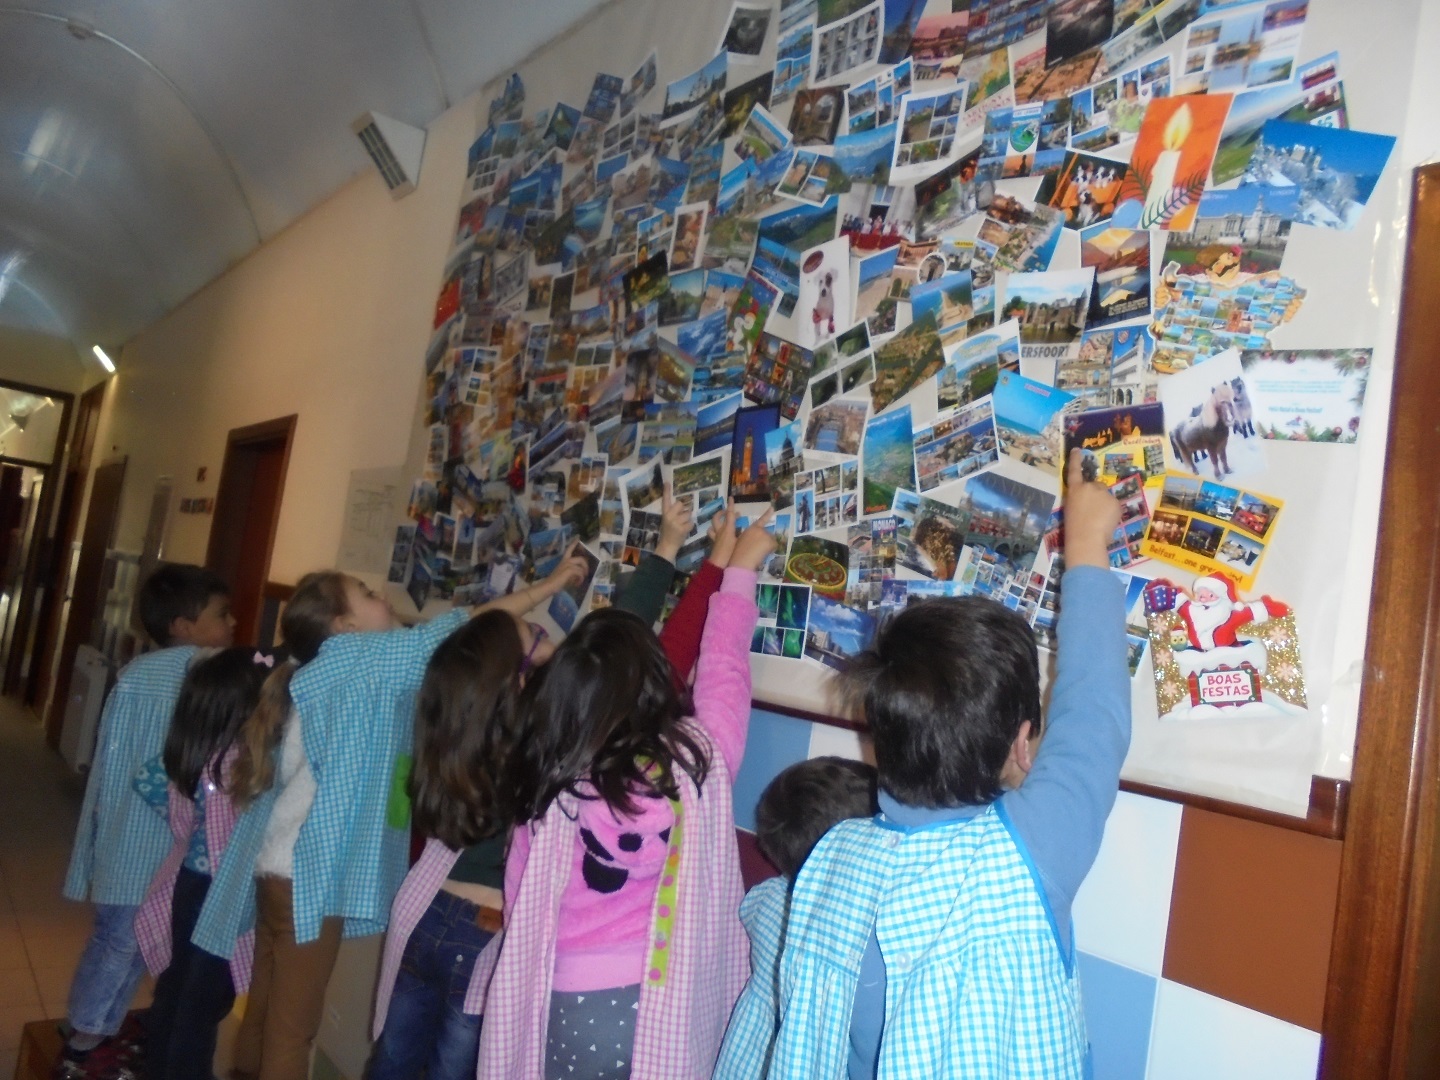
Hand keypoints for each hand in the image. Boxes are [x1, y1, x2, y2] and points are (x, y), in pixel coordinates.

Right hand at [542, 546, 589, 594]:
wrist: (549, 585)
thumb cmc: (555, 582)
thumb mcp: (564, 574)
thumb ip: (570, 572)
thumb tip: (578, 574)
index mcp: (563, 560)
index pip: (569, 549)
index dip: (574, 543)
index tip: (578, 536)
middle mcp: (566, 561)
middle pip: (581, 559)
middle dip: (586, 566)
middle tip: (586, 574)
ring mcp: (568, 565)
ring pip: (581, 567)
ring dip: (583, 575)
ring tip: (581, 581)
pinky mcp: (570, 570)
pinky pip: (580, 573)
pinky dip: (581, 579)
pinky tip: (578, 583)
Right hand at [655, 490, 692, 561]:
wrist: (667, 545)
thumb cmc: (669, 532)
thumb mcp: (667, 520)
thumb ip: (673, 513)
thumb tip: (683, 505)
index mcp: (665, 513)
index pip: (665, 500)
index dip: (666, 491)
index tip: (667, 482)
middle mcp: (669, 516)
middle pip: (681, 504)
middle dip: (684, 510)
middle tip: (681, 517)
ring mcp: (675, 522)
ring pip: (688, 514)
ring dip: (688, 519)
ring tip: (682, 526)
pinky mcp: (682, 529)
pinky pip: (691, 522)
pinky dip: (690, 526)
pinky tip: (685, 530)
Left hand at [707, 500, 738, 566]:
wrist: (718, 564)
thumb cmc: (730, 554)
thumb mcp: (740, 543)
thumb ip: (744, 536)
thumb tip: (752, 531)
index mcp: (728, 529)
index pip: (729, 514)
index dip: (730, 505)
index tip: (730, 497)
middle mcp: (720, 530)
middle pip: (718, 517)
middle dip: (723, 512)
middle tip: (730, 512)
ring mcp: (716, 536)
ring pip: (713, 525)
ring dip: (717, 521)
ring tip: (722, 522)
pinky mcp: (714, 543)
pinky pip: (712, 534)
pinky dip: (715, 531)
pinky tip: (719, 534)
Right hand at [730, 507, 777, 570]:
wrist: (742, 561)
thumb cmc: (738, 553)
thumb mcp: (742, 541)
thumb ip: (750, 537)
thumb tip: (756, 541)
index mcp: (752, 529)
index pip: (761, 520)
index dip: (767, 513)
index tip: (772, 507)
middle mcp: (760, 530)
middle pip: (768, 535)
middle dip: (766, 541)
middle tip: (758, 550)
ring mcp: (766, 535)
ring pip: (771, 541)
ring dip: (768, 547)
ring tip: (759, 553)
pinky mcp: (771, 541)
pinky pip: (774, 547)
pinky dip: (770, 551)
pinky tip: (763, 554)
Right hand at [1063, 448, 1122, 569]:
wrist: (1086, 538)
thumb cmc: (1074, 529)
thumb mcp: (1071, 510)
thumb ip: (1080, 501)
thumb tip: (1091, 503)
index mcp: (1074, 490)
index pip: (1074, 471)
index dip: (1075, 460)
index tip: (1077, 450)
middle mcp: (1089, 487)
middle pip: (1096, 486)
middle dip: (1097, 495)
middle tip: (1093, 511)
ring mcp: (1103, 493)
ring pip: (1107, 496)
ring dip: (1105, 504)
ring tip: (1099, 520)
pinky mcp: (1115, 501)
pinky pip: (1115, 505)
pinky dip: (1112, 512)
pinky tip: (1107, 521)